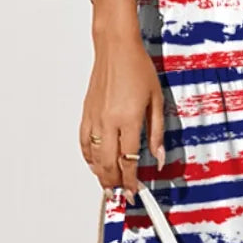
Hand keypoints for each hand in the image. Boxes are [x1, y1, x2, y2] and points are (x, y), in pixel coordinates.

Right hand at [79, 32, 165, 197]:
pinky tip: (93, 164)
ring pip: (94, 156)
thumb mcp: (156, 100)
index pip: (128, 160)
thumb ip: (157, 132)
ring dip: (100, 174)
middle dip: (114, 182)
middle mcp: (108, 121)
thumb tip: (158, 156)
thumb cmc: (138, 68)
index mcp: (128, 119)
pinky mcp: (87, 112)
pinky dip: (88, 156)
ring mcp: (95, 117)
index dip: (131, 180)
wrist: (116, 48)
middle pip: (108, 163)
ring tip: (107, 185)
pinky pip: (84, 141)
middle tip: (120, 194)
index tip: (134, 191)